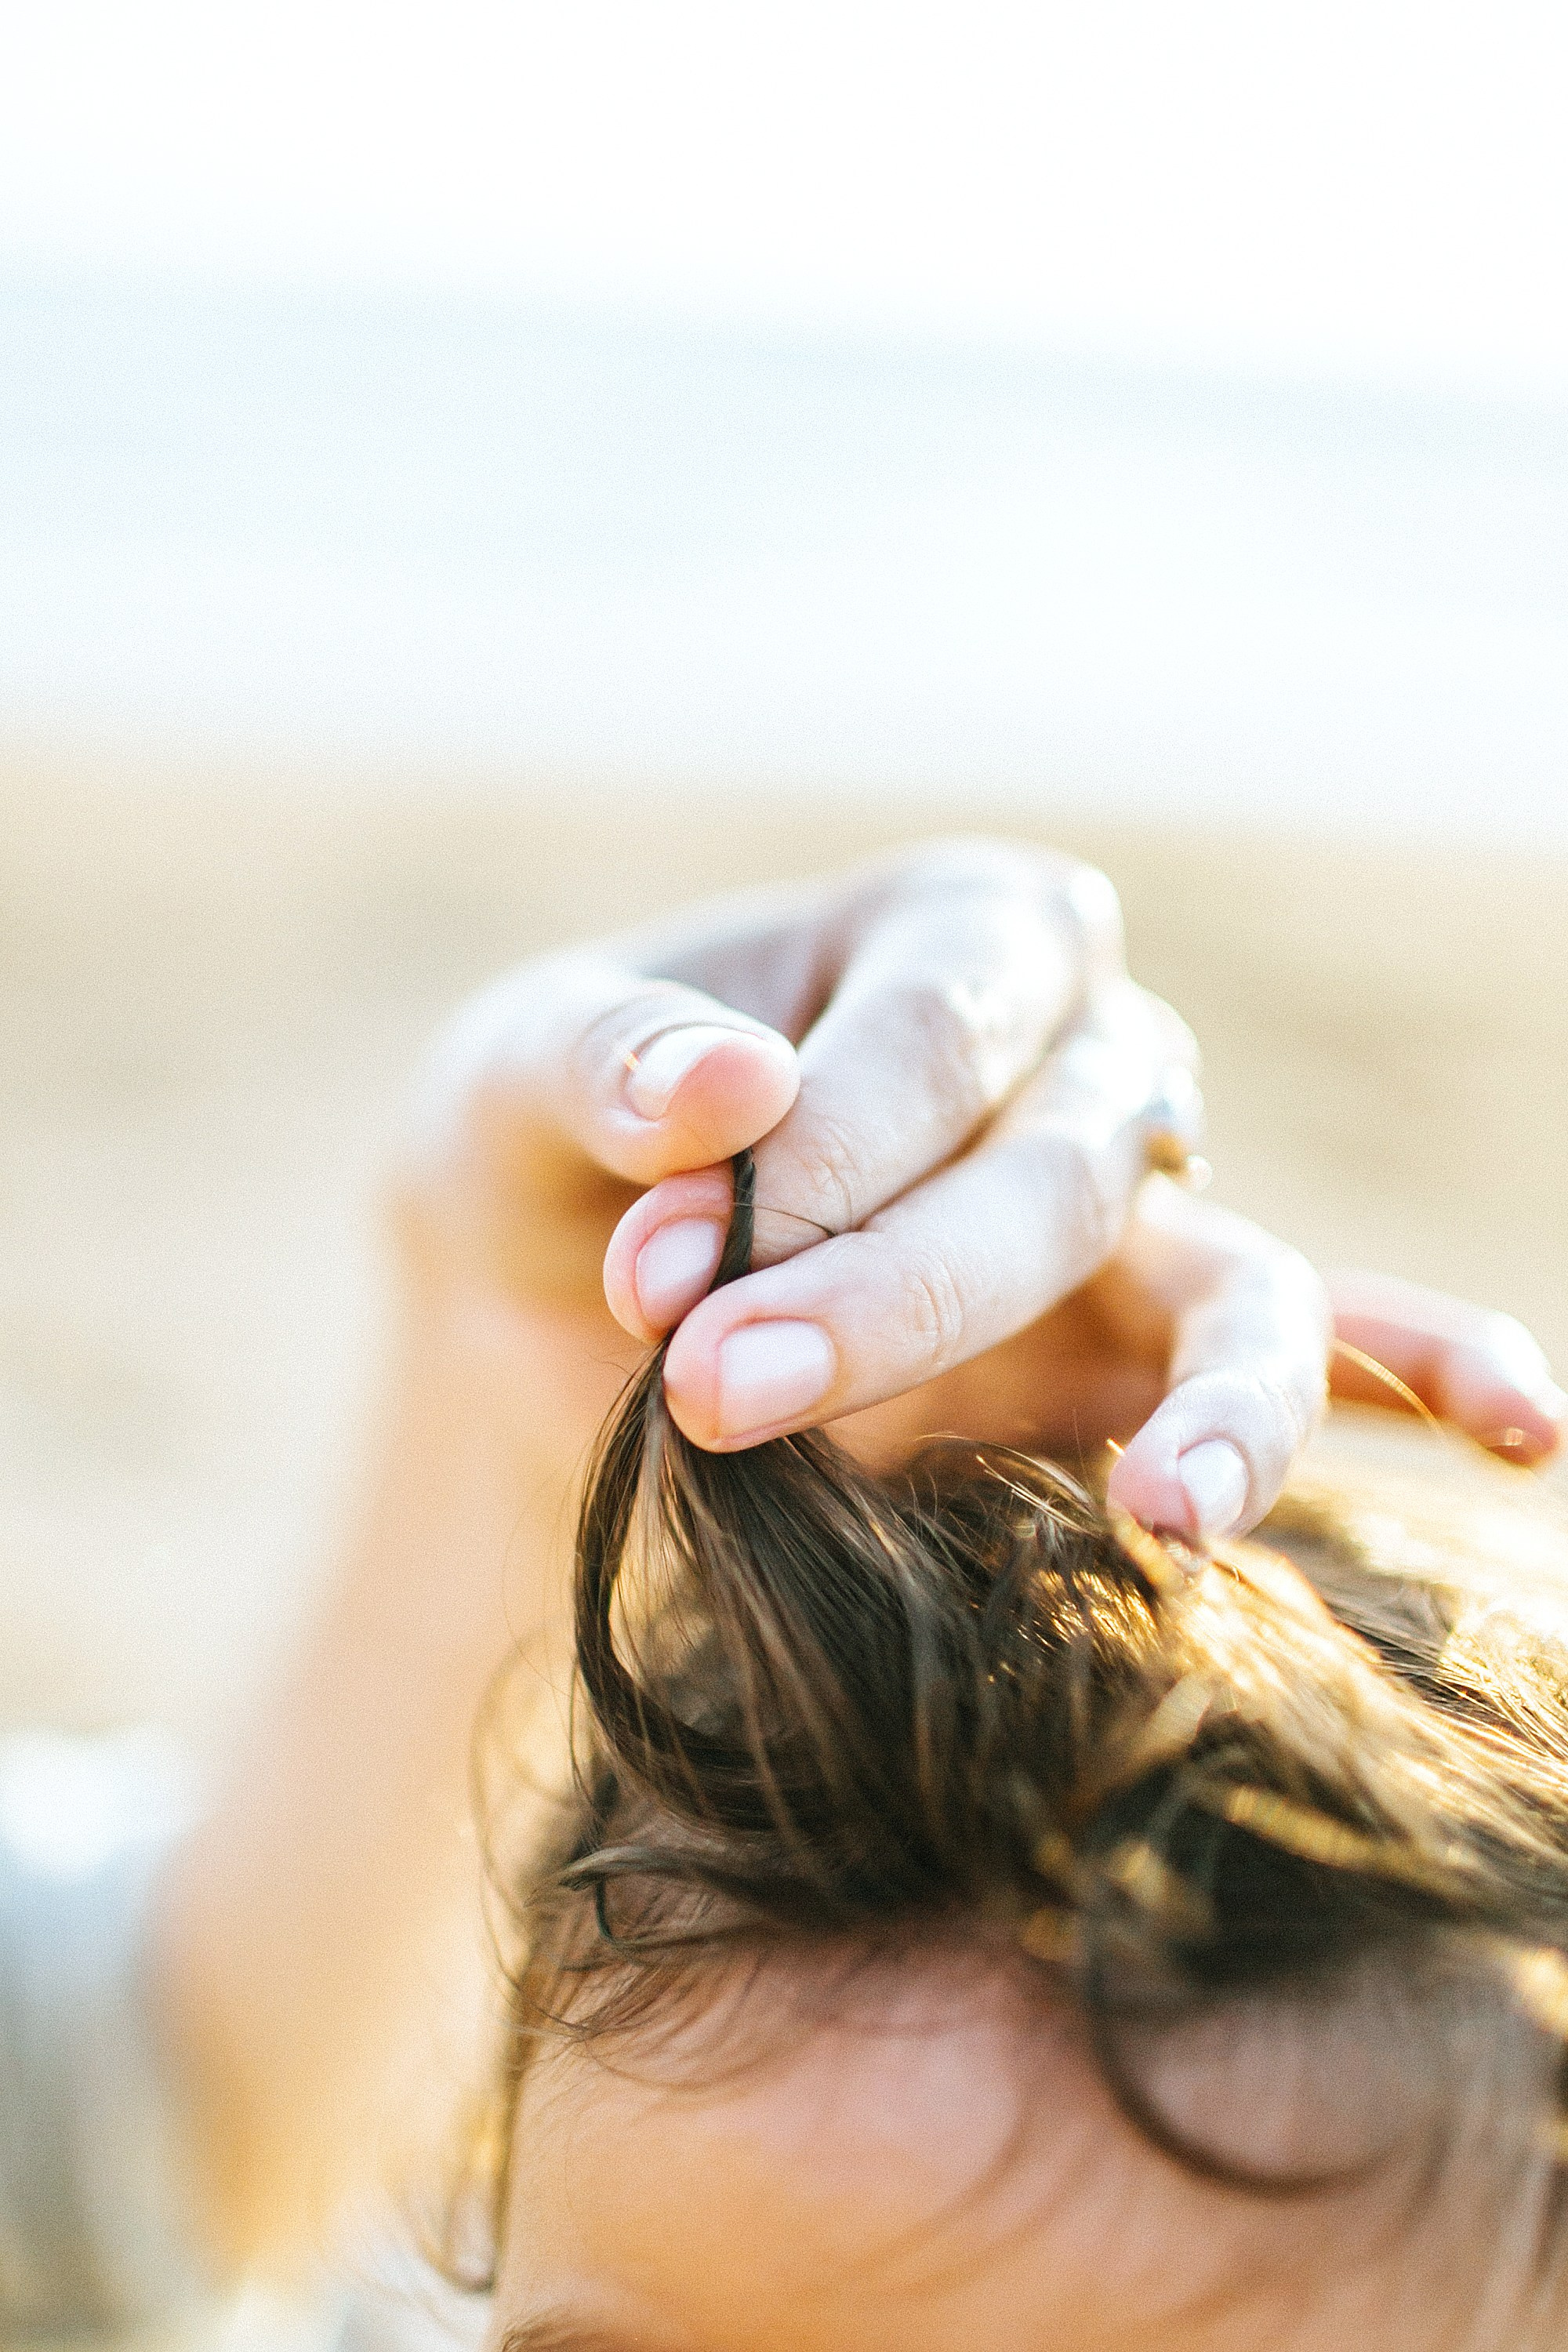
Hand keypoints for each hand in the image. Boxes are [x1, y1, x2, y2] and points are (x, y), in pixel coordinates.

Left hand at [399, 836, 1563, 1541]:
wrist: (555, 1296)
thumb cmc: (550, 1154)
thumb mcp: (511, 1083)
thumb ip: (600, 1067)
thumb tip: (724, 1085)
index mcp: (947, 932)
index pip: (941, 1022)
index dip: (815, 1149)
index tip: (656, 1269)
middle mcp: (1074, 1055)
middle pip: (1058, 1168)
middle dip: (899, 1292)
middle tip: (718, 1393)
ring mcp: (1128, 1216)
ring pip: (1231, 1284)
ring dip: (1221, 1397)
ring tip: (1176, 1506)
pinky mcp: (1128, 1359)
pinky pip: (1310, 1353)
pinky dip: (1422, 1375)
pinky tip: (1526, 1425)